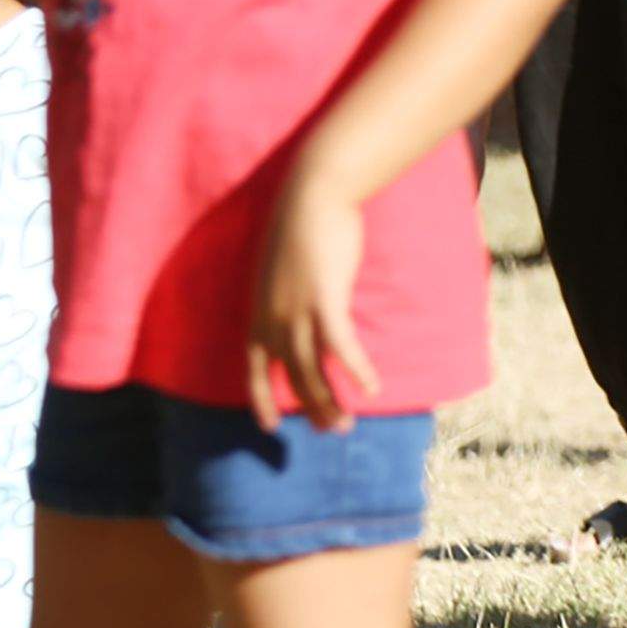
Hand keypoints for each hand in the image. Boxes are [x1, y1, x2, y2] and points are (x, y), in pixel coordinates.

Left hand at [248, 184, 375, 432]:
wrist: (311, 198)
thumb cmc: (300, 228)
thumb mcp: (282, 272)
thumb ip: (286, 298)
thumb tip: (299, 312)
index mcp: (259, 315)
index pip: (254, 371)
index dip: (261, 400)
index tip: (270, 427)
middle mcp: (273, 320)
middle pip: (292, 377)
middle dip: (312, 408)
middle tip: (333, 429)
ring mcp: (297, 312)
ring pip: (313, 371)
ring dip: (331, 401)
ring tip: (348, 423)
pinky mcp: (325, 301)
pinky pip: (340, 346)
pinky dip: (355, 370)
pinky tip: (372, 388)